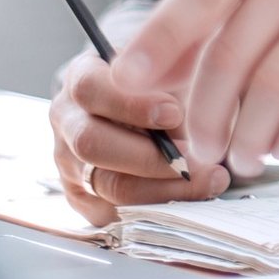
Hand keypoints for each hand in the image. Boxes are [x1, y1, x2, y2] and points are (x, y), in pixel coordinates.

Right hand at [49, 54, 231, 227]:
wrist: (152, 106)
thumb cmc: (164, 82)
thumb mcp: (172, 63)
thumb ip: (177, 74)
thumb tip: (205, 97)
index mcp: (82, 78)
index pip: (90, 90)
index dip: (131, 104)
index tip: (174, 113)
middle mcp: (69, 121)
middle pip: (92, 144)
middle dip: (150, 157)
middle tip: (196, 159)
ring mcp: (71, 162)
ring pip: (108, 186)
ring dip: (164, 189)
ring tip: (209, 181)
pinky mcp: (84, 197)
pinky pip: (115, 214)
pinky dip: (157, 210)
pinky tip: (192, 200)